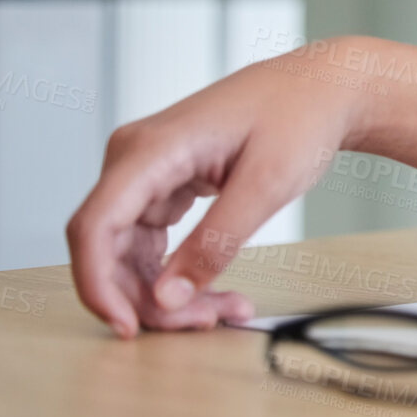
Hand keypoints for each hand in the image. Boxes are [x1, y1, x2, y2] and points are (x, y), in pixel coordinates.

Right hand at [68, 38, 372, 337]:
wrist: (322, 89)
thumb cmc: (300, 117)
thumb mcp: (267, 184)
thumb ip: (216, 242)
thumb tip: (167, 297)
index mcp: (151, 148)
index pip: (94, 226)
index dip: (99, 285)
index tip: (129, 328)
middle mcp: (135, 157)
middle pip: (110, 248)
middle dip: (149, 298)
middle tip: (207, 323)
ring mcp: (146, 171)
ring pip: (130, 253)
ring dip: (167, 292)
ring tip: (225, 309)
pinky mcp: (163, 184)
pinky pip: (151, 242)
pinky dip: (178, 272)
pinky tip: (216, 291)